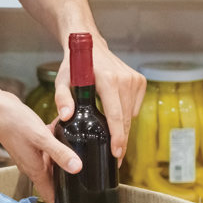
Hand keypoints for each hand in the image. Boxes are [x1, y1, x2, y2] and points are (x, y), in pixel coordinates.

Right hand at [0, 91, 80, 202]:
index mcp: (35, 169)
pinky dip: (57, 143)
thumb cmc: (13, 123)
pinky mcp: (31, 142)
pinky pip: (48, 147)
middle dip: (68, 181)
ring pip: (52, 162)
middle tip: (86, 183)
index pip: (49, 195)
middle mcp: (33, 164)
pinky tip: (65, 132)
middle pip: (53, 179)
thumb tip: (77, 168)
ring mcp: (31, 153)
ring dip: (64, 159)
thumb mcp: (41, 137)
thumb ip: (59, 152)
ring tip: (81, 155)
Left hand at [54, 37, 145, 163]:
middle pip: (125, 119)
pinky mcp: (140, 81)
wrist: (91, 46)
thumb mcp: (62, 80)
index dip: (117, 137)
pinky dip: (126, 114)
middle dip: (121, 139)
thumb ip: (62, 98)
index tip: (117, 154)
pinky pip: (134, 107)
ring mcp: (134, 79)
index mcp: (108, 79)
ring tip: (111, 135)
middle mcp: (124, 79)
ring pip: (131, 114)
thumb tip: (66, 116)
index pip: (115, 115)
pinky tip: (114, 112)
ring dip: (122, 127)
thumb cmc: (75, 65)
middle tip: (116, 156)